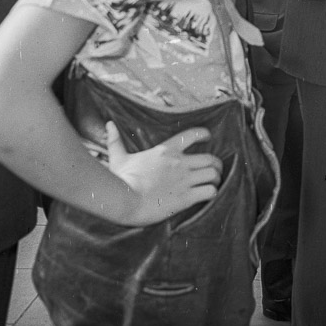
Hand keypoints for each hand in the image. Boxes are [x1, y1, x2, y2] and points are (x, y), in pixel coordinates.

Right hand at [107, 122, 223, 225]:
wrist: (124, 200)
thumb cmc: (121, 179)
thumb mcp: (118, 158)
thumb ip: (116, 141)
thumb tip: (108, 125)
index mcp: (166, 150)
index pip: (193, 134)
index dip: (204, 134)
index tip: (208, 137)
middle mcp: (179, 162)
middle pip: (211, 158)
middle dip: (216, 164)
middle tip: (215, 170)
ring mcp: (184, 179)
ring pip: (213, 174)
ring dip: (216, 179)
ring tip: (214, 183)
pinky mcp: (186, 197)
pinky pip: (210, 191)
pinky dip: (213, 192)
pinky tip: (209, 195)